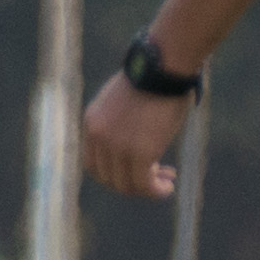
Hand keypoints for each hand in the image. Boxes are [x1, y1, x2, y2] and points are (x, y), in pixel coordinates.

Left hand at [85, 72, 191, 197]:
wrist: (162, 67)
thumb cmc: (154, 75)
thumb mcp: (127, 97)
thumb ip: (123, 118)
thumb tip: (139, 129)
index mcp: (92, 122)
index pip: (94, 164)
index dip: (114, 174)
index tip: (135, 170)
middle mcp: (99, 137)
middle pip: (109, 178)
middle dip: (132, 183)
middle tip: (156, 177)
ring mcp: (117, 147)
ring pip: (127, 185)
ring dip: (146, 189)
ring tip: (165, 185)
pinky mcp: (139, 153)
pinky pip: (145, 184)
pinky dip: (156, 191)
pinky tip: (167, 188)